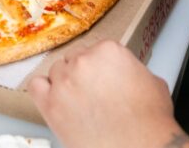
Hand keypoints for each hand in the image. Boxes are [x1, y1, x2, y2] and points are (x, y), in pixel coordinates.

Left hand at [28, 40, 188, 147]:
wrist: (139, 147)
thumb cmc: (149, 122)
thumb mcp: (153, 83)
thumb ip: (133, 70)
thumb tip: (128, 74)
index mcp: (108, 51)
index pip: (95, 50)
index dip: (101, 68)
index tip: (103, 79)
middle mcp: (83, 61)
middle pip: (74, 59)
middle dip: (83, 75)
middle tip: (92, 93)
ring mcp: (64, 81)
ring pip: (56, 71)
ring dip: (65, 83)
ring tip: (78, 102)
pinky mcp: (50, 104)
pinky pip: (36, 87)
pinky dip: (43, 91)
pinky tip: (54, 100)